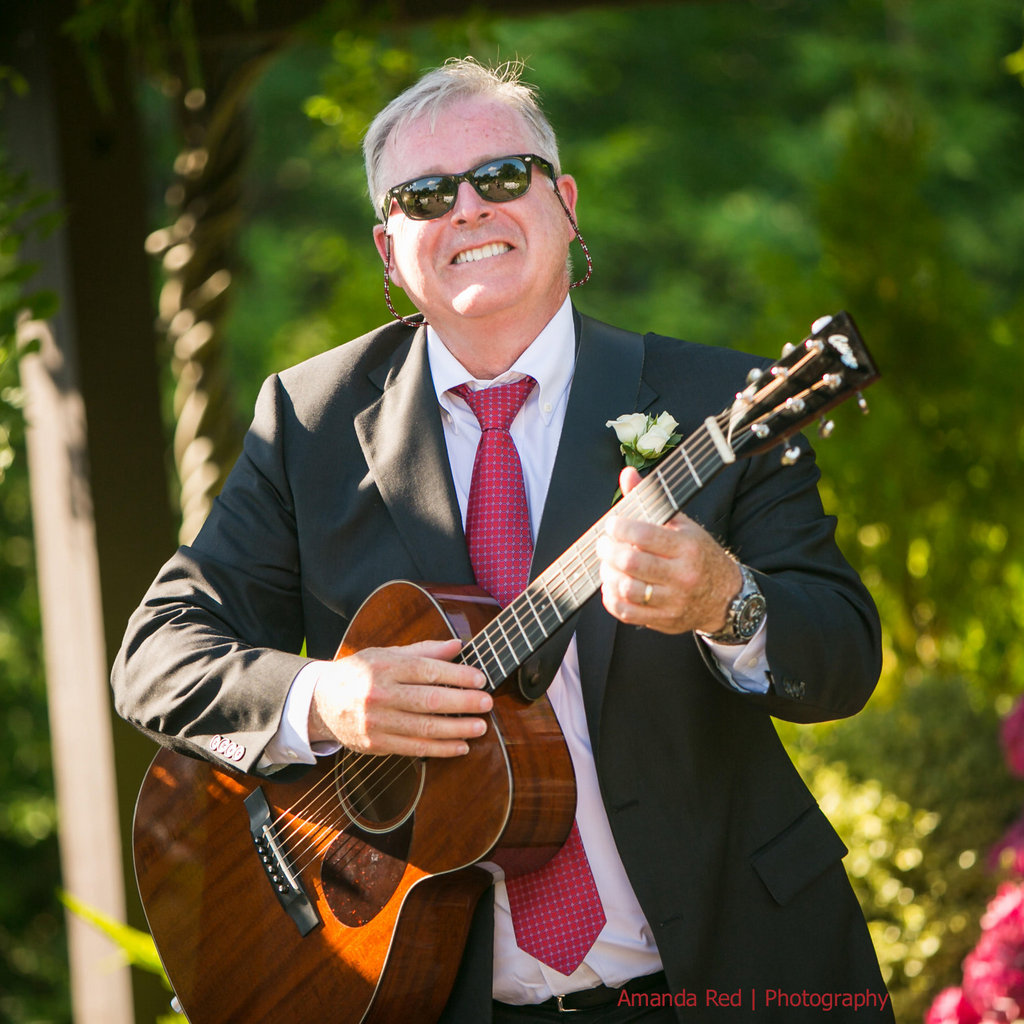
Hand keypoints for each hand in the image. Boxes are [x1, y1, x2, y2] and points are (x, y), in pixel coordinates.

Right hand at [307, 638, 491, 757]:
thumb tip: (458, 646)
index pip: (427, 670)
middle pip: (429, 700)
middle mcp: (379, 693)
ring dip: (457, 729)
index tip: (480, 679)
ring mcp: (376, 721)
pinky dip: (440, 749)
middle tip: (487, 703)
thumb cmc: (359, 673)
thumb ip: (423, 650)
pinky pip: (414, 748)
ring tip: (480, 726)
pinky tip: (460, 746)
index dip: (457, 675)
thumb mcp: (386, 653)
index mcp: (384, 666)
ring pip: (424, 728)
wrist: (320, 701)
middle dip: (463, 703)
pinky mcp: (375, 744)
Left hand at [595, 467, 741, 633]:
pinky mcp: (664, 620)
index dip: (620, 528)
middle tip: (603, 544)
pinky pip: (627, 613)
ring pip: (627, 589)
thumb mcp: (682, 525)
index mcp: (687, 546)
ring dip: (607, 574)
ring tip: (607, 565)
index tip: (611, 525)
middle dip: (608, 550)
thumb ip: (650, 501)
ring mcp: (673, 600)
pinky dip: (611, 599)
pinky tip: (611, 587)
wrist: (725, 595)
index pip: (645, 535)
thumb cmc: (698, 554)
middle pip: (631, 562)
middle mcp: (682, 575)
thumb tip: (627, 474)